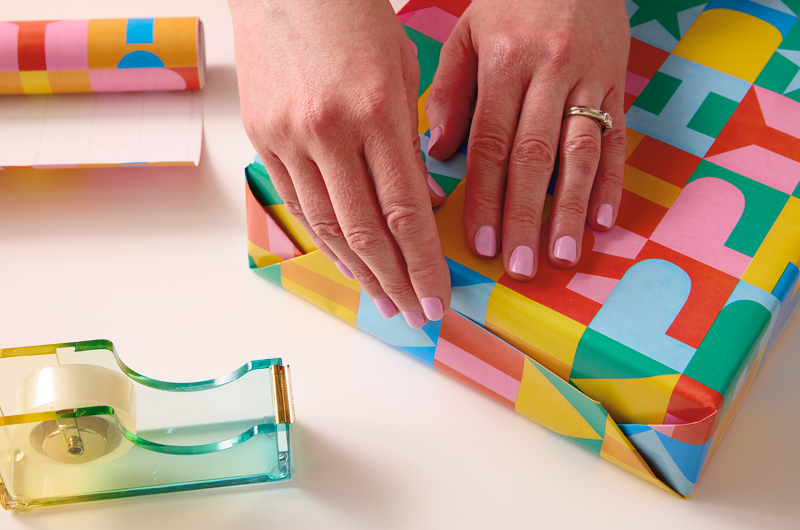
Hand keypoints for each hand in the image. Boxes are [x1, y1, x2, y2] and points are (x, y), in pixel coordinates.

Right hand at [229, 0, 450, 327]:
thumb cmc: (355, 18)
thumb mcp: (400, 72)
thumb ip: (411, 143)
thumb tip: (420, 206)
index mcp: (375, 110)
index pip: (404, 211)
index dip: (423, 264)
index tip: (438, 300)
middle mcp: (328, 132)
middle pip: (365, 231)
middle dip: (395, 281)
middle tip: (415, 314)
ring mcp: (287, 138)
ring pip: (327, 227)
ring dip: (360, 272)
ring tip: (384, 301)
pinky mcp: (261, 139)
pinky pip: (295, 204)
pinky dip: (324, 240)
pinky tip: (347, 264)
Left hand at [426, 0, 629, 278]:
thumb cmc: (512, 3)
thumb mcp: (469, 33)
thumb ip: (452, 91)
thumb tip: (439, 154)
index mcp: (506, 62)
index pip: (491, 143)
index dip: (485, 197)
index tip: (479, 242)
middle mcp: (550, 73)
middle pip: (535, 157)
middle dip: (525, 217)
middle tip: (519, 266)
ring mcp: (590, 79)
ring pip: (580, 154)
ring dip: (570, 210)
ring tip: (562, 256)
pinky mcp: (619, 84)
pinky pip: (618, 138)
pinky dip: (612, 182)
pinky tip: (603, 221)